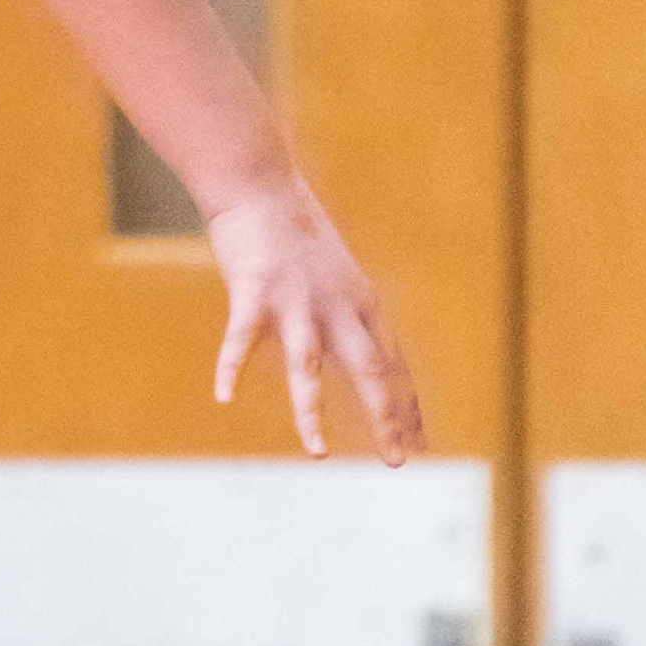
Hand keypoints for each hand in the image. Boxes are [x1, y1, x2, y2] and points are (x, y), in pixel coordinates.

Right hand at [204, 179, 420, 463]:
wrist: (259, 182)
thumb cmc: (293, 230)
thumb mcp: (335, 273)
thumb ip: (346, 314)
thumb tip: (359, 355)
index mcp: (360, 302)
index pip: (393, 363)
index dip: (408, 405)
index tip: (421, 444)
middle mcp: (336, 304)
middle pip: (369, 369)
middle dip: (386, 418)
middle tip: (399, 462)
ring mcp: (295, 299)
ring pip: (307, 366)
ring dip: (312, 414)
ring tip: (318, 455)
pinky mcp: (253, 290)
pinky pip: (241, 338)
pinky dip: (230, 368)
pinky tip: (223, 396)